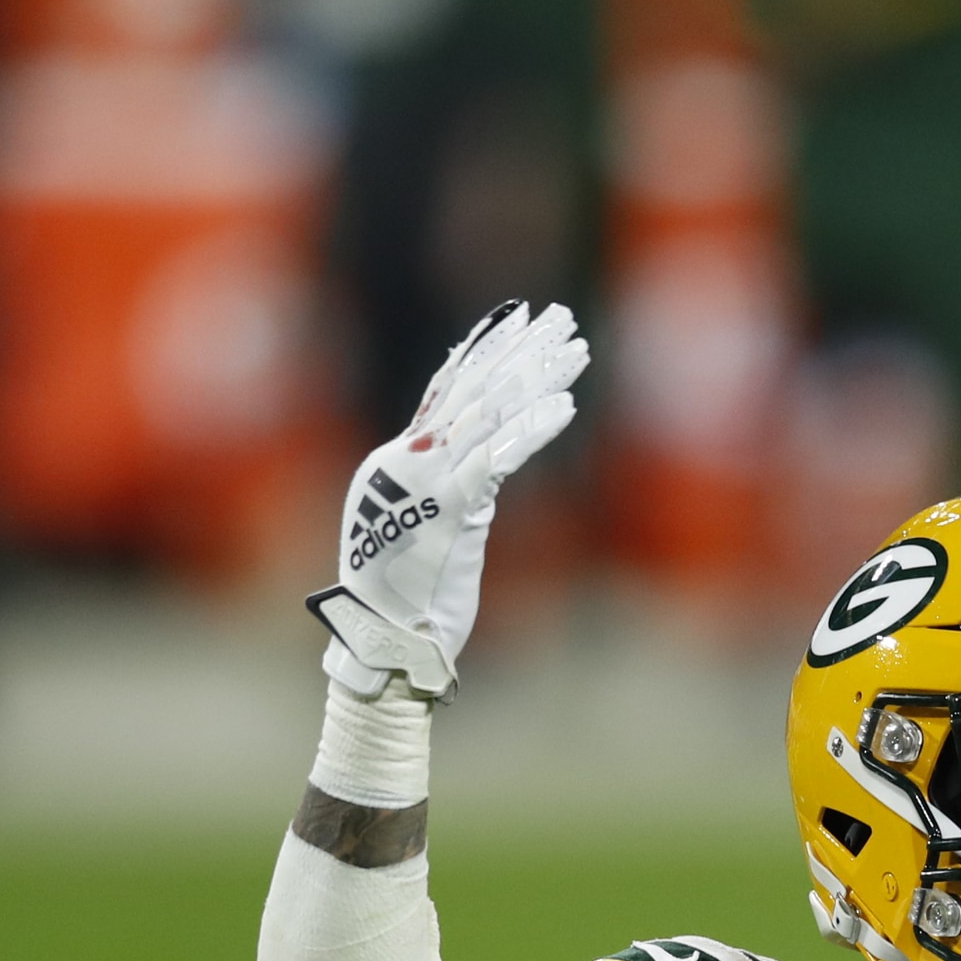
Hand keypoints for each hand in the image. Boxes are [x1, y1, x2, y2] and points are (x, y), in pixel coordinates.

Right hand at [311, 300, 588, 699]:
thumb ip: (450, 489)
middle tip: (562, 317)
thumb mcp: (426, 530)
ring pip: (488, 412)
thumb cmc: (407, 599)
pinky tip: (567, 406)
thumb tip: (483, 466)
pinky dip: (533, 430)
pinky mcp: (448, 510)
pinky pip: (497, 459)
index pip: (447, 387)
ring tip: (576, 345)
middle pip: (474, 388)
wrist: (384, 644)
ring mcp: (426, 481)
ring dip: (537, 376)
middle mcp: (408, 458)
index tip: (519, 316)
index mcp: (399, 459)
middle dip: (521, 349)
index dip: (484, 348)